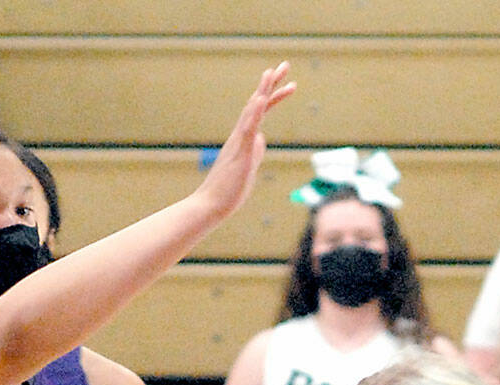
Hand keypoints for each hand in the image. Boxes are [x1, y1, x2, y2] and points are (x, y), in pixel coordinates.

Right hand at [194, 63, 294, 221]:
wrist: (211, 205)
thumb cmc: (229, 190)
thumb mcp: (248, 166)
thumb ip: (255, 151)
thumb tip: (262, 140)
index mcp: (245, 138)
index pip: (261, 110)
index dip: (274, 95)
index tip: (288, 82)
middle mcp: (241, 134)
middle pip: (258, 103)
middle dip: (272, 83)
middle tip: (286, 64)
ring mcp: (239, 142)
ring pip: (251, 111)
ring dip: (262, 90)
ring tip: (271, 71)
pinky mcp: (240, 153)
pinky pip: (247, 130)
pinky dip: (254, 113)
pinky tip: (260, 99)